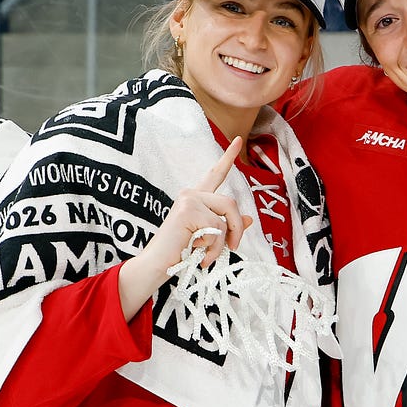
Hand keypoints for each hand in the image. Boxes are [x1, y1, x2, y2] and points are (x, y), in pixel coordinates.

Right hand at [118, 139, 254, 318]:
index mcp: (196, 199)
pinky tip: (199, 254)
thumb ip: (227, 227)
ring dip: (224, 241)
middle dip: (237, 227)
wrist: (157, 266)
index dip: (228, 157)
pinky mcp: (187, 211)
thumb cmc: (180, 254)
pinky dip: (214, 247)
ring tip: (209, 256)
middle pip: (230, 202)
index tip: (239, 140)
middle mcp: (191, 194)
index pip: (215, 174)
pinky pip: (217, 228)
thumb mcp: (208, 239)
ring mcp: (188, 200)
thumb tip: (249, 219)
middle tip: (233, 247)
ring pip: (226, 215)